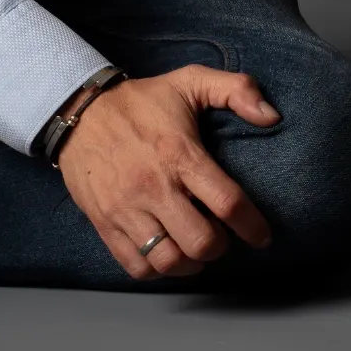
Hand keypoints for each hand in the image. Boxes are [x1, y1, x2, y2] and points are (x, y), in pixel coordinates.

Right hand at [55, 66, 277, 280]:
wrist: (79, 112)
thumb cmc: (141, 101)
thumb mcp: (191, 80)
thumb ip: (237, 89)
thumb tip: (271, 116)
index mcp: (181, 155)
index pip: (228, 203)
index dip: (253, 227)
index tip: (262, 236)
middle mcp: (154, 187)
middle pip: (201, 242)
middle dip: (221, 247)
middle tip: (222, 237)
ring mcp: (126, 209)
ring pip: (169, 261)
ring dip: (191, 263)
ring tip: (195, 250)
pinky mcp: (105, 223)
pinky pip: (136, 266)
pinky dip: (158, 269)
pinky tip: (167, 254)